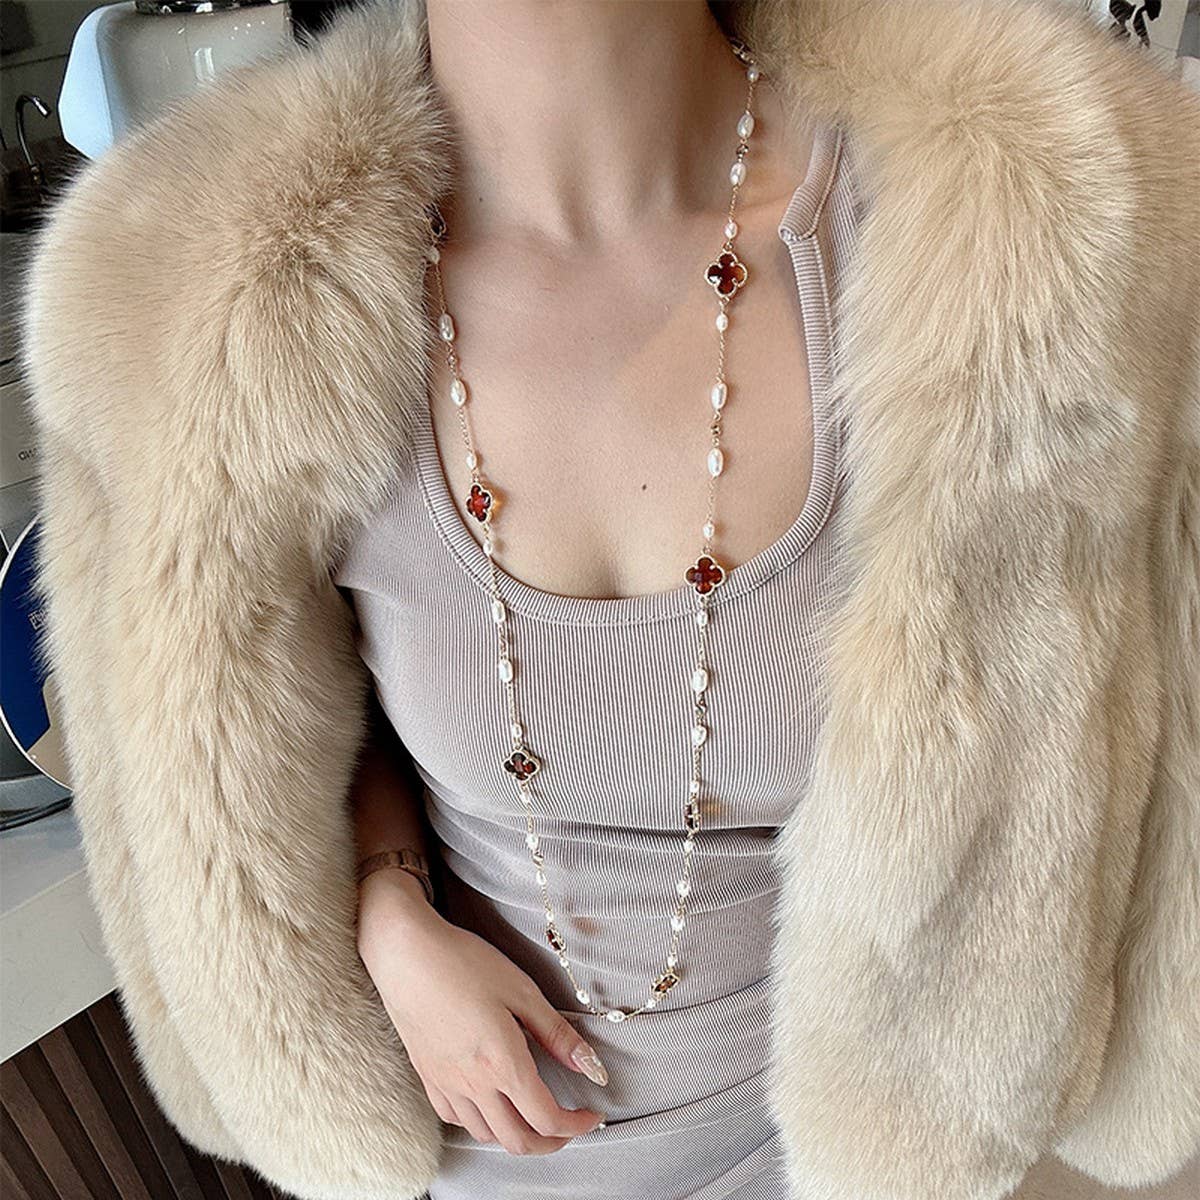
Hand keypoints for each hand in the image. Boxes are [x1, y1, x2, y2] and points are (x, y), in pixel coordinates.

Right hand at [357, 871, 607, 1155]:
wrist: (405, 954)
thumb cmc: (464, 963)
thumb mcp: (522, 991)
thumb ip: (556, 1034)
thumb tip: (591, 1067)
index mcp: (503, 1064)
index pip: (546, 1119)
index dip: (576, 1126)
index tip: (591, 1115)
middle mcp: (473, 1084)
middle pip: (517, 1141)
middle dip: (550, 1143)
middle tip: (568, 1127)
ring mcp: (446, 1083)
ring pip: (486, 1134)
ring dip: (516, 1135)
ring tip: (532, 1114)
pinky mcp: (427, 1075)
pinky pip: (455, 1118)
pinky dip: (480, 1122)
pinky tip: (489, 1102)